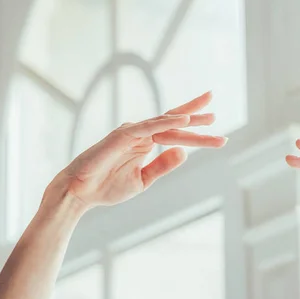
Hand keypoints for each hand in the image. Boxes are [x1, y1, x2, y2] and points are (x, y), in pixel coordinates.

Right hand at [47, 91, 226, 209]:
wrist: (80, 193)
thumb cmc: (106, 186)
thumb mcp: (142, 179)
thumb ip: (162, 166)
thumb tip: (184, 152)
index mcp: (145, 142)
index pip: (175, 133)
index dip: (196, 131)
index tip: (219, 134)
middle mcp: (140, 133)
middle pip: (173, 121)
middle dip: (195, 113)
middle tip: (214, 104)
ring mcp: (131, 133)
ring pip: (165, 124)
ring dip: (187, 120)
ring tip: (209, 117)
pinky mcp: (121, 136)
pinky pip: (148, 128)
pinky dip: (166, 123)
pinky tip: (184, 121)